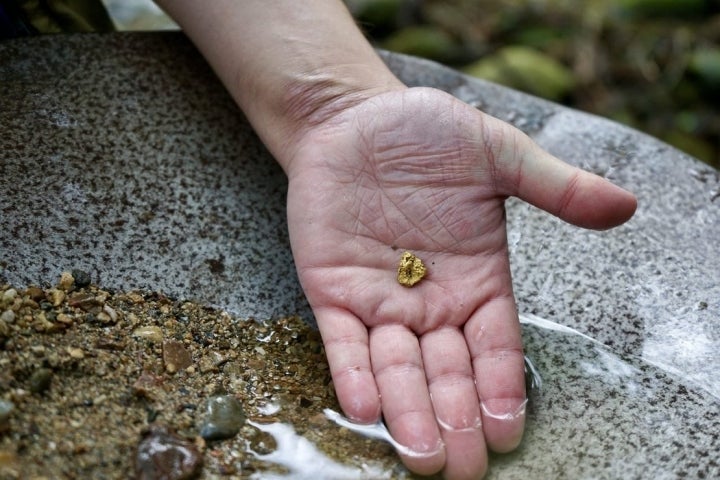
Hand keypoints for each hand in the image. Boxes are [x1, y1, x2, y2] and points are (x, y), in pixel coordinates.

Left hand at [285, 87, 635, 478]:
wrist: (352, 119)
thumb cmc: (424, 134)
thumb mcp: (497, 154)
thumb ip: (553, 186)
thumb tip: (623, 206)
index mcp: (477, 280)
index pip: (495, 347)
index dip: (500, 389)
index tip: (507, 429)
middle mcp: (430, 301)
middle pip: (448, 372)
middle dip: (455, 419)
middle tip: (462, 466)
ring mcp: (379, 300)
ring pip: (396, 369)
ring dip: (407, 412)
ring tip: (420, 455)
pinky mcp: (331, 290)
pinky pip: (342, 341)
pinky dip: (352, 374)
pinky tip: (364, 407)